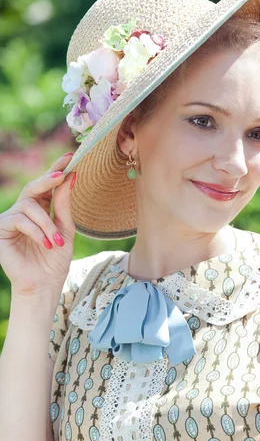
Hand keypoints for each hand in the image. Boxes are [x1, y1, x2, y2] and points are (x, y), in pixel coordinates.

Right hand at [0, 153, 76, 296]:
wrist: (43, 284)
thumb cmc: (55, 260)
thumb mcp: (66, 230)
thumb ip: (64, 204)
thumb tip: (71, 176)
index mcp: (41, 209)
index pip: (48, 185)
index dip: (57, 169)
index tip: (72, 156)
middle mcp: (24, 211)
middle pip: (34, 187)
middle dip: (49, 179)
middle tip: (63, 175)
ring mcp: (11, 219)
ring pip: (30, 206)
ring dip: (47, 223)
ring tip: (56, 241)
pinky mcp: (1, 229)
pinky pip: (19, 220)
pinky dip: (36, 231)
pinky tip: (45, 244)